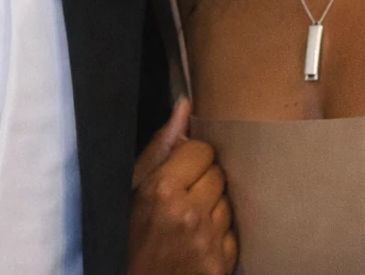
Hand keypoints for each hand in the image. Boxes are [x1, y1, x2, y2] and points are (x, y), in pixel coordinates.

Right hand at [128, 98, 238, 274]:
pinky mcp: (222, 263)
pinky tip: (200, 240)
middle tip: (184, 197)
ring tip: (191, 220)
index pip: (202, 149)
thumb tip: (184, 105)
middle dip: (204, 181)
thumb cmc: (130, 235)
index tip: (179, 172)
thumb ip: (160, 147)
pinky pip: (234, 233)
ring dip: (214, 208)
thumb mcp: (134, 188)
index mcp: (163, 189)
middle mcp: (190, 213)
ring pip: (229, 202)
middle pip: (219, 174)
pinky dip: (220, 235)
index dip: (190, 159)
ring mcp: (209, 241)